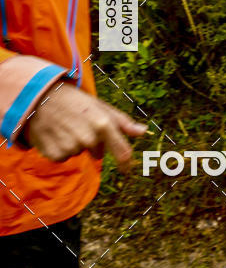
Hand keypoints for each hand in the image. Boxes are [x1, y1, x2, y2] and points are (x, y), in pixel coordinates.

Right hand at [24, 83, 146, 171]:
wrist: (40, 98)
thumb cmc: (75, 101)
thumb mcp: (100, 106)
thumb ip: (123, 122)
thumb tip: (143, 131)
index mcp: (103, 124)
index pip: (122, 152)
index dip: (127, 164)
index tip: (128, 170)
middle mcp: (89, 138)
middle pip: (99, 153)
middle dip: (95, 144)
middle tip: (81, 125)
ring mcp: (71, 147)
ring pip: (81, 153)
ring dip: (77, 144)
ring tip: (67, 126)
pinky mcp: (56, 154)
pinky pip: (65, 157)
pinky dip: (62, 148)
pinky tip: (57, 133)